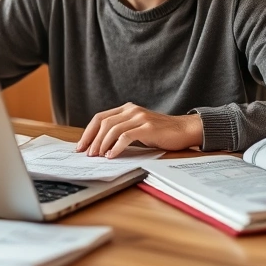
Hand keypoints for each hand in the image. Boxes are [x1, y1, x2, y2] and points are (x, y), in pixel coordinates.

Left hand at [75, 103, 202, 158]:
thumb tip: (101, 146)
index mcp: (127, 109)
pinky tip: (112, 155)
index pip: (100, 118)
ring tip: (98, 156)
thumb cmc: (161, 132)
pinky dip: (116, 147)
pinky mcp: (147, 127)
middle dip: (92, 140)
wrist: (184, 130)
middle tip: (87, 154)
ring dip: (102, 144)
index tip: (81, 146)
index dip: (88, 132)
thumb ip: (123, 131)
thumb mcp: (138, 128)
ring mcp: (139, 117)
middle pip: (103, 123)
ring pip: (112, 129)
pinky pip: (126, 136)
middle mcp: (131, 110)